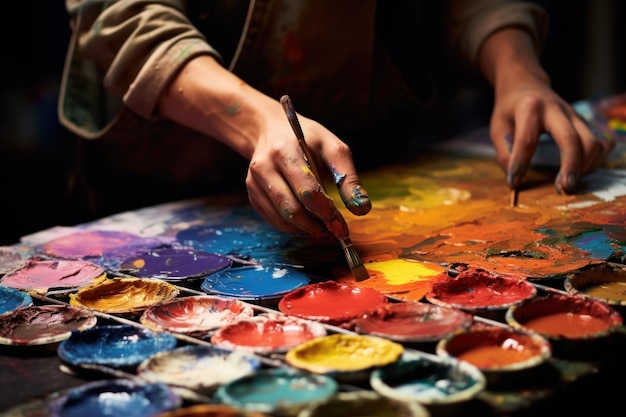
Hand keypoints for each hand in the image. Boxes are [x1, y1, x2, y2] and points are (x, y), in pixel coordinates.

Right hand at [246, 105, 370, 236]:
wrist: (270, 130)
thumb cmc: (307, 138)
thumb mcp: (333, 147)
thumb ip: (348, 177)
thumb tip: (361, 208)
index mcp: (285, 150)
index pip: (307, 191)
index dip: (327, 213)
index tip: (343, 227)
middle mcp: (264, 167)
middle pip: (292, 209)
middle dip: (316, 226)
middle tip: (334, 232)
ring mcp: (253, 182)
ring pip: (281, 219)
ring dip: (305, 230)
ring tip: (323, 229)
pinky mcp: (252, 193)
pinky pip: (273, 220)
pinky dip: (293, 227)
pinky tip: (307, 223)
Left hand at [489, 73, 614, 193]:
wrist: (526, 84)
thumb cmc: (510, 109)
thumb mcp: (498, 127)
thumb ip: (504, 152)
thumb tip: (515, 179)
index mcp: (529, 108)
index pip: (527, 139)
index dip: (520, 164)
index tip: (514, 183)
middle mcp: (556, 109)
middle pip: (571, 139)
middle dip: (570, 167)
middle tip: (563, 190)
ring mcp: (574, 115)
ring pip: (592, 142)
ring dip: (584, 166)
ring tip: (568, 184)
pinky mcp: (584, 122)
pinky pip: (600, 143)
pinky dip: (594, 161)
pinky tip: (580, 172)